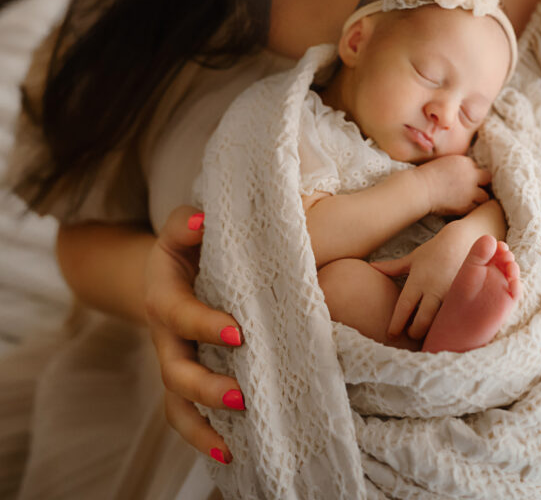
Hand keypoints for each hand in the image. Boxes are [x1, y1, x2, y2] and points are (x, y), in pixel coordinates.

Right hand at [144, 205, 243, 464]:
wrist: (168, 271)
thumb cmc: (186, 246)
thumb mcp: (181, 228)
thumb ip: (189, 222)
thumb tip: (205, 219)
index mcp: (164, 296)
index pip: (180, 315)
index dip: (204, 325)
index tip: (237, 333)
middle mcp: (165, 337)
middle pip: (175, 371)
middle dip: (207, 387)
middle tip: (243, 393)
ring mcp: (173, 362)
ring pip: (177, 403)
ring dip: (204, 422)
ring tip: (234, 439)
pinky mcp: (185, 381)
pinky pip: (186, 417)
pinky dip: (203, 439)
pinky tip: (230, 454)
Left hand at [371, 220, 473, 338]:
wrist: (462, 240)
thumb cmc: (434, 250)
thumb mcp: (412, 258)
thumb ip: (392, 267)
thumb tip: (372, 267)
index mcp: (418, 280)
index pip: (404, 306)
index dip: (397, 323)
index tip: (391, 334)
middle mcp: (433, 289)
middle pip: (422, 319)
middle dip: (415, 332)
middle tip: (410, 334)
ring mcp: (450, 294)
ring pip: (440, 321)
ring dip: (432, 331)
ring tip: (427, 337)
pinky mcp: (465, 297)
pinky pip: (455, 316)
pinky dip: (448, 324)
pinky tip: (446, 330)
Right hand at [416, 153, 490, 215]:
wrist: (420, 188)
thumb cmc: (425, 176)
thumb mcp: (444, 163)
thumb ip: (457, 167)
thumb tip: (462, 174)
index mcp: (464, 161)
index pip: (476, 167)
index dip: (471, 174)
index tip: (465, 179)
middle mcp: (471, 175)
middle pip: (486, 178)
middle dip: (481, 183)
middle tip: (473, 189)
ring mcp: (470, 190)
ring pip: (485, 196)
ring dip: (478, 198)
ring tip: (469, 200)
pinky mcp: (467, 204)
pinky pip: (475, 207)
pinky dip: (470, 208)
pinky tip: (462, 207)